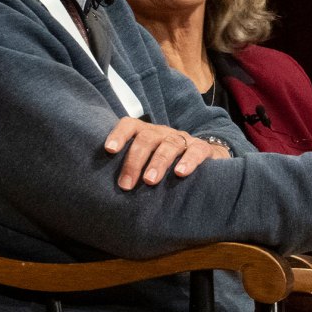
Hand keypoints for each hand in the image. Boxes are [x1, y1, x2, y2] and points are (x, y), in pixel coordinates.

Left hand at [104, 117, 229, 189]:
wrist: (204, 159)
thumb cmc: (166, 164)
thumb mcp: (147, 161)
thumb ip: (131, 167)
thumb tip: (106, 187)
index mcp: (146, 133)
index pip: (130, 125)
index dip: (119, 134)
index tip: (110, 150)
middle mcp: (163, 133)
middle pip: (147, 138)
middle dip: (135, 161)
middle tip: (126, 184)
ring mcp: (183, 139)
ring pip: (169, 145)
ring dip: (158, 162)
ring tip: (150, 180)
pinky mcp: (202, 148)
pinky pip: (195, 151)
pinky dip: (188, 161)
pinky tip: (180, 173)